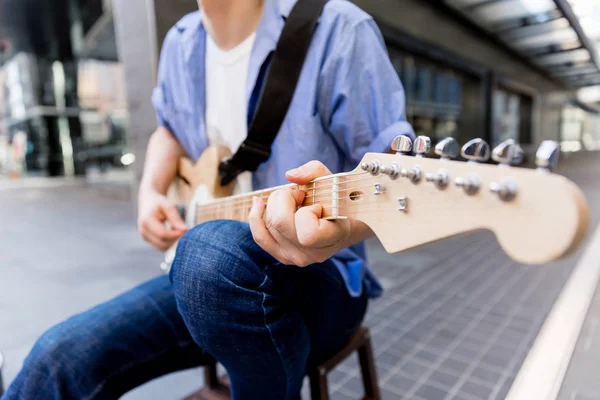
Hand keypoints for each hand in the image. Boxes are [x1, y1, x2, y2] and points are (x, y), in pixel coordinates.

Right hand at [138, 190, 187, 250]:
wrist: (147, 200)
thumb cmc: (159, 202)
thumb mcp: (168, 206)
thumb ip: (176, 218)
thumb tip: (184, 230)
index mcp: (147, 221)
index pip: (163, 234)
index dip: (176, 234)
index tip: (186, 230)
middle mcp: (143, 231)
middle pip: (162, 243)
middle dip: (175, 240)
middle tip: (185, 232)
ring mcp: (144, 236)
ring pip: (162, 247)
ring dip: (173, 242)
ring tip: (179, 232)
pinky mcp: (147, 240)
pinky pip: (160, 246)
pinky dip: (169, 243)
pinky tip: (174, 234)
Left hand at [248, 161, 372, 266]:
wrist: (341, 226)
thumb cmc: (336, 201)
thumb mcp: (331, 181)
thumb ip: (313, 172)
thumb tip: (290, 176)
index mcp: (332, 238)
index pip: (309, 233)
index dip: (308, 212)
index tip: (317, 205)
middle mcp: (312, 254)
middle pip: (280, 223)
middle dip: (284, 198)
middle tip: (298, 194)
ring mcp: (295, 258)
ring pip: (268, 225)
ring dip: (274, 204)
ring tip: (291, 200)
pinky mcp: (281, 256)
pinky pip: (260, 236)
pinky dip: (256, 216)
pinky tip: (259, 203)